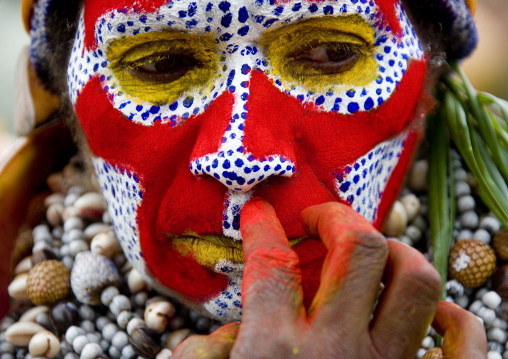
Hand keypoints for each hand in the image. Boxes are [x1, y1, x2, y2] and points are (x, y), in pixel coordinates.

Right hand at [173, 199, 485, 357]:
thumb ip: (205, 358)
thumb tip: (218, 334)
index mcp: (276, 351)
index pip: (272, 262)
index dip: (262, 224)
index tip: (260, 211)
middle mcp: (338, 351)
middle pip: (357, 249)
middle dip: (336, 216)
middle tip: (317, 220)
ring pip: (415, 281)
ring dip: (395, 251)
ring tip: (370, 253)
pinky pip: (464, 345)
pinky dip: (456, 317)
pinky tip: (433, 309)